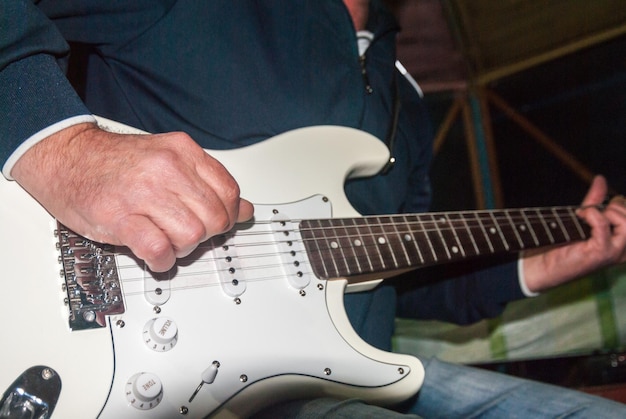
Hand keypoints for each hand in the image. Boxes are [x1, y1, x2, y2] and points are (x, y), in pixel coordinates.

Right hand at [12, 123, 253, 271]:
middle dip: (207, 235)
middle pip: (215, 218)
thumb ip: (208, 183)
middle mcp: (166, 168)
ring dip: (184, 249)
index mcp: (182, 151)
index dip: (228, 215)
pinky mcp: (119, 217)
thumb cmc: (116, 163)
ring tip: (167, 242)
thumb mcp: (169, 160)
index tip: (216, 223)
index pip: (229, 191)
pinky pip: (159, 249)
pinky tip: (155, 255)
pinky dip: (162, 261)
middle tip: (187, 234)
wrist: (66, 157)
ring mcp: (142, 192)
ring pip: (192, 235)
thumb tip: (245, 210)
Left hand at [522, 175, 625, 292]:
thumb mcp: (582, 219)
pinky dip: (592, 215)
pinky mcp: (601, 253)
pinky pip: (604, 225)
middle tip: (590, 213)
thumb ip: (595, 201)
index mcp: (622, 242)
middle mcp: (623, 249)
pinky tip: (581, 218)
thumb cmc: (561, 244)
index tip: (593, 210)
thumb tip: (601, 179)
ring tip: (587, 217)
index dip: (616, 204)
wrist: (541, 266)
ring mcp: (614, 252)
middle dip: (614, 206)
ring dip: (606, 212)